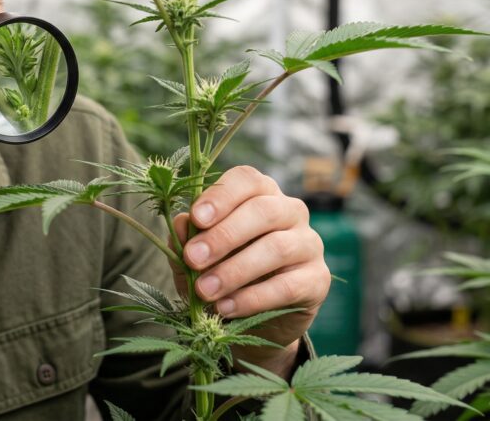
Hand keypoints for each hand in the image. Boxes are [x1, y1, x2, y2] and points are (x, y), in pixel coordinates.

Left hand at [169, 166, 329, 376]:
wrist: (258, 318)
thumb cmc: (223, 271)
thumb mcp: (198, 255)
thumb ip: (187, 239)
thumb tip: (179, 223)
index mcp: (260, 193)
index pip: (246, 180)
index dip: (221, 196)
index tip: (196, 218)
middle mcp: (290, 211)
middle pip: (263, 210)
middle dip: (224, 235)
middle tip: (193, 258)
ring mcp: (309, 243)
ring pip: (277, 247)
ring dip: (235, 270)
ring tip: (205, 290)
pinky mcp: (318, 279)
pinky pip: (288, 286)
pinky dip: (253, 298)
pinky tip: (226, 308)